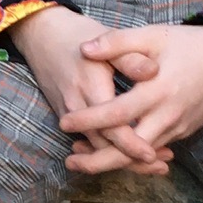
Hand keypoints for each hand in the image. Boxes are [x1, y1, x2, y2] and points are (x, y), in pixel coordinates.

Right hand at [7, 6, 170, 175]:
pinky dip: (108, 149)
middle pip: (104, 145)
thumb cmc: (78, 34)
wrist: (41, 34)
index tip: (154, 154)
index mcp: (90, 87)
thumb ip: (129, 57)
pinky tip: (127, 154)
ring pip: (96, 146)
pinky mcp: (67, 116)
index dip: (132, 144)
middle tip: (161, 167)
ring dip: (122, 157)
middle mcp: (77, 106)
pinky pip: (89, 139)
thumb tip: (153, 70)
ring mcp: (69, 114)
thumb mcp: (106, 39)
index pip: (111, 127)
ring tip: (153, 162)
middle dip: (131, 160)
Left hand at [60, 23, 202, 171]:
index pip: (117, 113)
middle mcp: (167, 115)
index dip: (89, 121)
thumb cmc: (190, 44)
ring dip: (112, 161)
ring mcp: (177, 127)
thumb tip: (84, 49)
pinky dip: (132, 155)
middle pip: (129, 150)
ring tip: (83, 158)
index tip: (64, 122)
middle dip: (99, 160)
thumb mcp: (154, 35)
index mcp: (157, 90)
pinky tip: (113, 152)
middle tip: (70, 160)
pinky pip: (154, 150)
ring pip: (141, 156)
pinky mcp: (183, 132)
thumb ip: (118, 42)